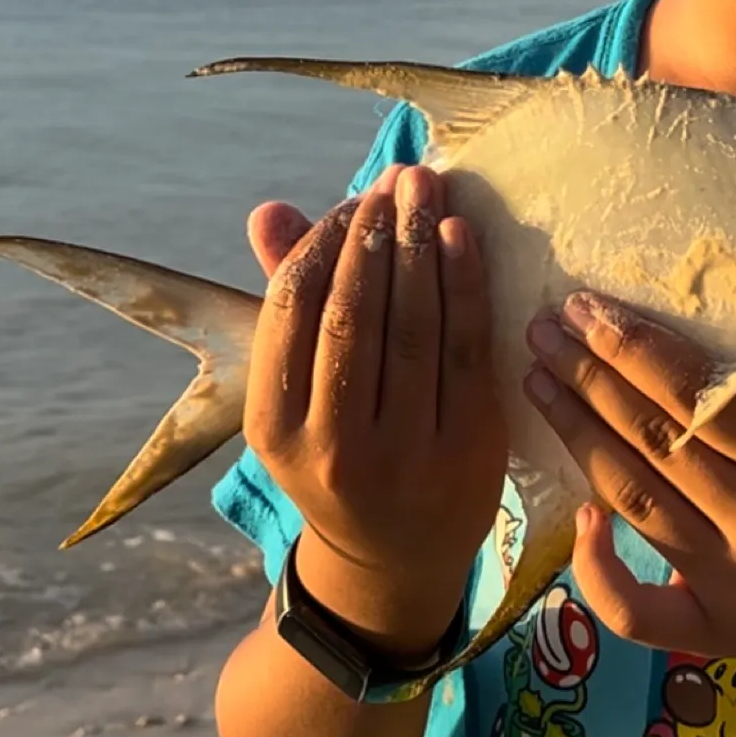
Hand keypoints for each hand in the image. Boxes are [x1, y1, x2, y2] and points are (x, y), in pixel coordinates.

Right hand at [243, 168, 507, 655]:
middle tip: (396, 180)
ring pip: (413, 329)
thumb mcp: (294, 398)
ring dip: (421, 246)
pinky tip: (460, 237)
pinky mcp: (468, 454)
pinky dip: (465, 285)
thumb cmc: (338, 458)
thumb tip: (268, 211)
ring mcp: (406, 456)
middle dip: (376, 234)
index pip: (293, 311)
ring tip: (426, 191)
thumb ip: (285, 305)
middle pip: (355, 314)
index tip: (350, 202)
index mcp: (274, 431)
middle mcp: (335, 448)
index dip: (323, 243)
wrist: (395, 557)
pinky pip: (467, 350)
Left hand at [521, 293, 735, 682]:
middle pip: (658, 442)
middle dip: (592, 379)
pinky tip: (577, 515)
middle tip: (543, 332)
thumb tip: (669, 350)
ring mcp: (733, 586)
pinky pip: (636, 610)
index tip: (588, 310)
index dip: (639, 352)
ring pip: (637, 502)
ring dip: (579, 437)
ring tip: (538, 384)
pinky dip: (597, 568)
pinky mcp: (712, 635)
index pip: (707, 399)